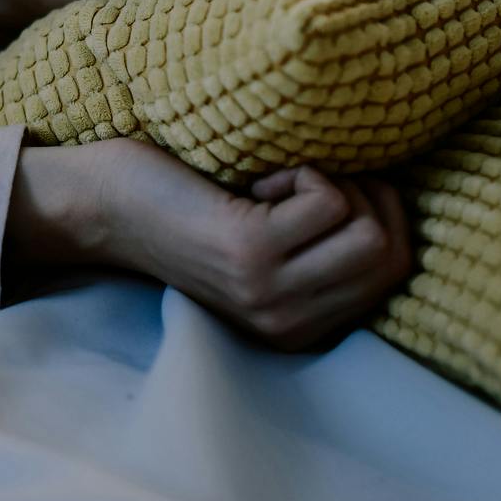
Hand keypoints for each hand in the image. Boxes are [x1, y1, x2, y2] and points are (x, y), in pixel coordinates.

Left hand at [9, 139, 412, 350]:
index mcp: (300, 327)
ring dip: (335, 187)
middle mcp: (289, 322)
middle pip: (393, 255)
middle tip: (304, 184)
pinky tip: (251, 186)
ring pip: (371, 232)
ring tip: (279, 187)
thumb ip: (324, 254)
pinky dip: (300, 174)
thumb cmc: (186, 209)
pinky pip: (328, 199)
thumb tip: (397, 212)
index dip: (379, 216)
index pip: (396, 275)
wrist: (103, 206)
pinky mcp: (250, 253)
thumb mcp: (267, 250)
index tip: (322, 195)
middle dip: (365, 199)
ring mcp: (270, 291)